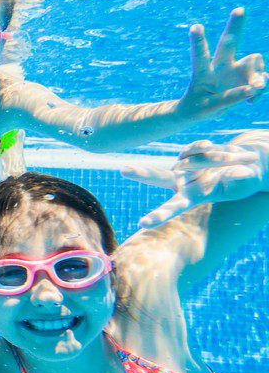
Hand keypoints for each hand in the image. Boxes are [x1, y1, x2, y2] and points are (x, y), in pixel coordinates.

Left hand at [122, 139, 266, 227]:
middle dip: (142, 173)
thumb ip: (239, 180)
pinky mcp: (189, 152)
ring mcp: (184, 166)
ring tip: (235, 160)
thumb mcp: (244, 184)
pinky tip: (213, 149)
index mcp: (191, 197)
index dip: (159, 215)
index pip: (173, 207)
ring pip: (187, 160)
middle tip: (124, 170)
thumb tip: (238, 174)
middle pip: (159, 177)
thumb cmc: (246, 180)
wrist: (249, 163)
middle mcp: (182, 182)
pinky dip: (205, 148)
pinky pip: (195, 147)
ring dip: (211, 160)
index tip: (142, 224)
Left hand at [176, 8, 267, 119]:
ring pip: (254, 61)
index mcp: (203, 73)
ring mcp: (235, 70)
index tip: (194, 26)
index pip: (201, 56)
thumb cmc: (199, 108)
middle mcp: (221, 66)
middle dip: (235, 26)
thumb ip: (230, 98)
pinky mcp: (247, 77)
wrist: (202, 111)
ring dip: (258, 76)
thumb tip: (254, 88)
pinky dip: (261, 89)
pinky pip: (263, 79)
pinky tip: (252, 100)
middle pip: (229, 43)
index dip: (199, 42)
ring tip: (256, 90)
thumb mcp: (209, 108)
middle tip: (239, 9)